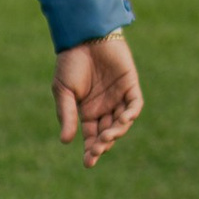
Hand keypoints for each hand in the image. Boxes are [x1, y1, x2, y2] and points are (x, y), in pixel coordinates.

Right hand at [53, 30, 141, 166]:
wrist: (83, 36)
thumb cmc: (70, 62)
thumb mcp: (63, 92)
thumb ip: (67, 115)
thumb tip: (66, 142)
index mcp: (87, 112)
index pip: (92, 137)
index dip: (91, 150)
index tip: (88, 162)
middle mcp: (104, 107)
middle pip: (108, 133)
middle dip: (103, 145)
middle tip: (97, 150)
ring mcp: (118, 97)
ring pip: (122, 122)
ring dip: (116, 132)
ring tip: (108, 137)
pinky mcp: (130, 85)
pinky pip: (134, 104)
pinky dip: (131, 114)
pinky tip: (123, 120)